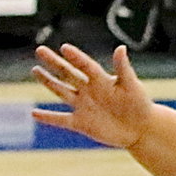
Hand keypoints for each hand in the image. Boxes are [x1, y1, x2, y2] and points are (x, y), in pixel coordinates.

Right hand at [32, 43, 154, 148]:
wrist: (141, 128)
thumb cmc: (140, 104)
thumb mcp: (132, 85)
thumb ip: (123, 68)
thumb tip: (120, 48)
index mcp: (102, 80)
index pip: (86, 66)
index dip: (76, 57)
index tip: (64, 48)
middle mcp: (89, 90)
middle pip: (68, 74)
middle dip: (54, 62)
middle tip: (40, 49)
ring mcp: (84, 106)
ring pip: (61, 91)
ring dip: (48, 82)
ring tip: (36, 69)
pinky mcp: (81, 123)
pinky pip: (61, 120)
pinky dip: (48, 118)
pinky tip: (34, 113)